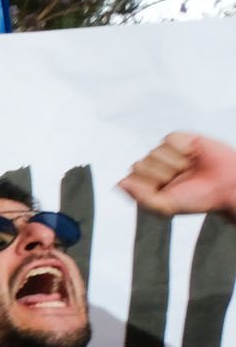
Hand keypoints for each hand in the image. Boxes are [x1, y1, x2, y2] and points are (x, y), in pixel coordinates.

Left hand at [119, 132, 235, 218]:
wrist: (227, 186)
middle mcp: (152, 168)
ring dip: (174, 163)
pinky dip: (182, 149)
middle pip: (139, 165)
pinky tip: (192, 155)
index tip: (165, 193)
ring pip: (154, 153)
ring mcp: (164, 153)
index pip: (128, 180)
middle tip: (180, 180)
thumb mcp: (166, 207)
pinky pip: (169, 140)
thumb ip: (141, 198)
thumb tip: (120, 184)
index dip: (147, 187)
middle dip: (161, 175)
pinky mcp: (179, 139)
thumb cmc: (198, 198)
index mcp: (145, 184)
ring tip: (188, 169)